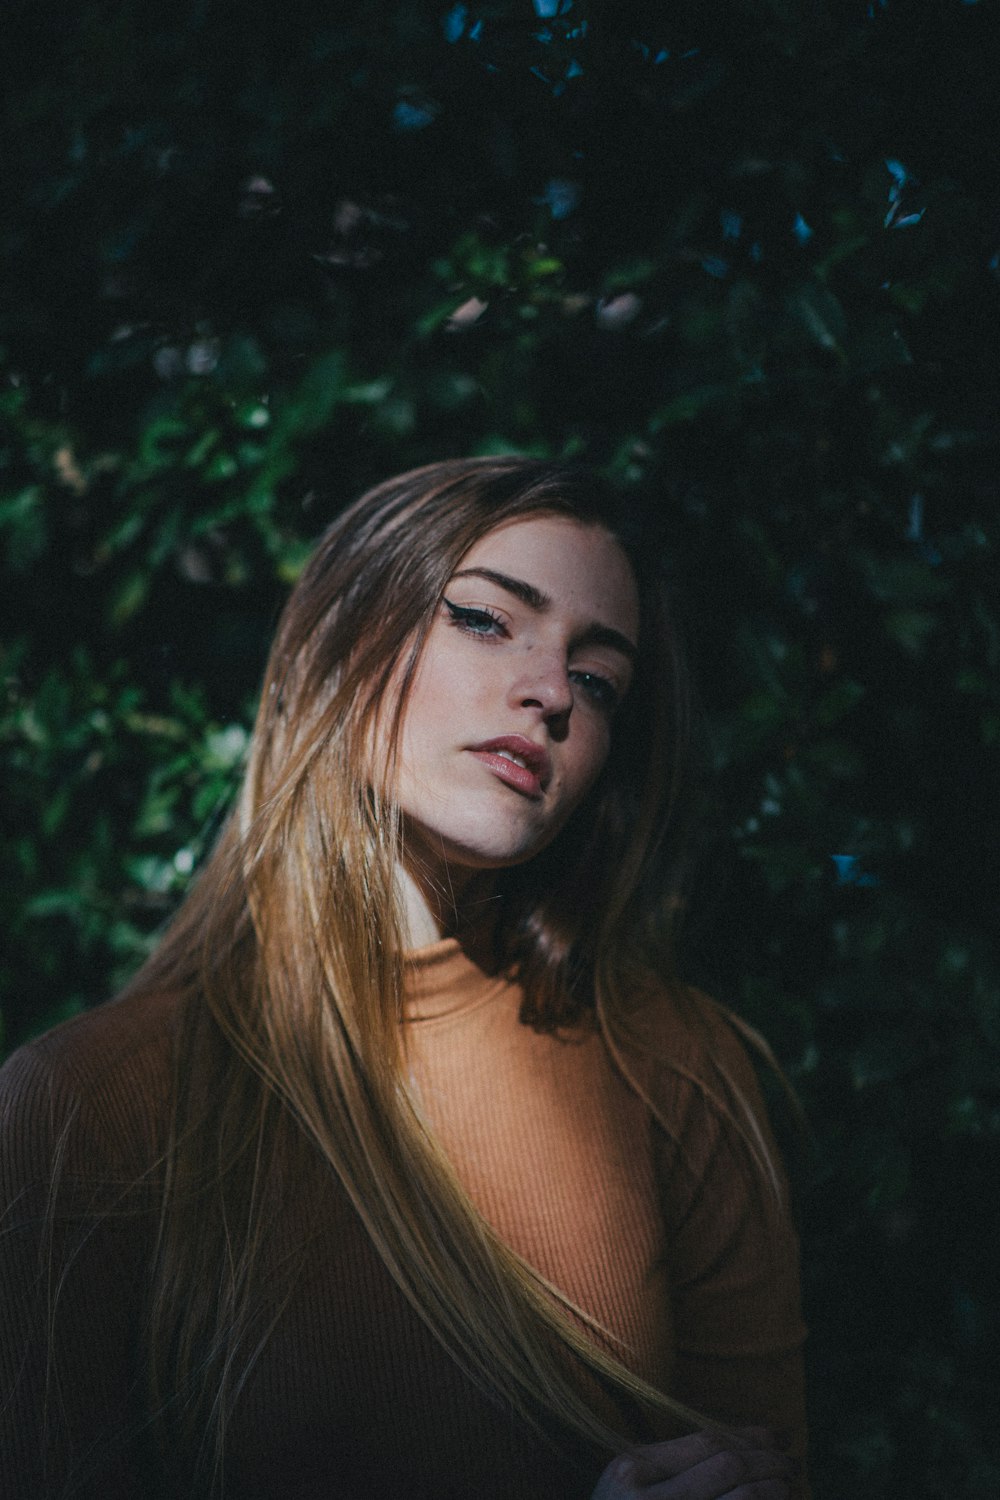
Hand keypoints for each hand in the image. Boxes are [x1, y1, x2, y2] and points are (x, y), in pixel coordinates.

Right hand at [591, 1427, 795, 1498]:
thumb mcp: (629, 1486)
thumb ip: (669, 1465)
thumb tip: (738, 1445)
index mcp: (632, 1471)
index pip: (706, 1441)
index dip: (750, 1435)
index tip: (778, 1433)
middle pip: (728, 1466)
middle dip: (769, 1460)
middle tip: (791, 1461)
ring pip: (742, 1499)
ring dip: (774, 1490)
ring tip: (787, 1486)